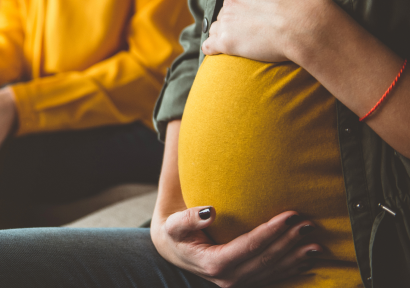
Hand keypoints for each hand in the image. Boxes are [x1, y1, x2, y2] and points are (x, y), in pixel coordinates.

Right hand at [151, 207, 321, 287]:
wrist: (174, 251)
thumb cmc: (176, 233)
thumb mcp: (175, 225)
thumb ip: (189, 218)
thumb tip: (209, 211)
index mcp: (214, 264)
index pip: (250, 247)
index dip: (272, 231)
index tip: (290, 215)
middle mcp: (229, 279)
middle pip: (266, 260)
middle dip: (290, 242)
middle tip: (309, 224)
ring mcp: (239, 283)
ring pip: (273, 271)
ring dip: (296, 258)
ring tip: (317, 244)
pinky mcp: (246, 283)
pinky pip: (273, 277)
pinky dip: (292, 269)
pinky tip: (308, 259)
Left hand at [202, 0, 336, 62]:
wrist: (306, 26)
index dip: (247, 5)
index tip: (259, 12)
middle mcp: (230, 2)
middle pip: (227, 11)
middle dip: (236, 18)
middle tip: (254, 27)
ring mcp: (226, 23)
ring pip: (217, 27)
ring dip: (224, 32)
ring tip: (240, 39)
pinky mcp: (226, 43)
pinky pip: (209, 45)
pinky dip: (211, 47)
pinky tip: (216, 50)